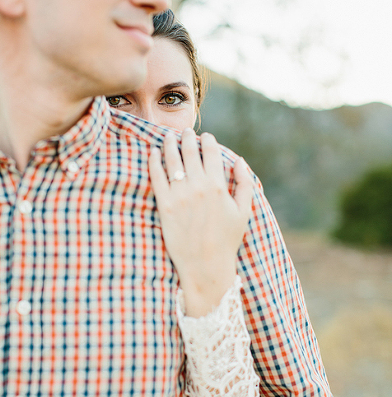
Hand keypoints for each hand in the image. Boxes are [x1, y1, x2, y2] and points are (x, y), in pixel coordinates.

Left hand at [148, 129, 253, 316]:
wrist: (205, 265)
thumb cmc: (226, 240)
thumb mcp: (244, 211)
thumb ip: (244, 184)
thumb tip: (239, 160)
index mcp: (220, 187)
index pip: (213, 155)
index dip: (208, 142)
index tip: (206, 137)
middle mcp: (199, 188)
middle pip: (190, 153)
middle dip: (187, 138)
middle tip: (183, 131)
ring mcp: (180, 196)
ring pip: (172, 161)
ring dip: (169, 145)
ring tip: (166, 137)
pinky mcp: (164, 205)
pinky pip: (156, 178)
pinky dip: (153, 162)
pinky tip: (151, 154)